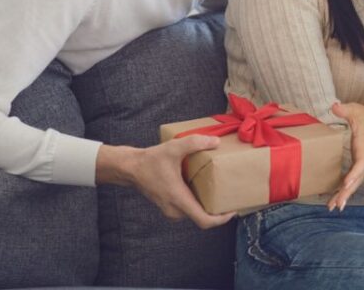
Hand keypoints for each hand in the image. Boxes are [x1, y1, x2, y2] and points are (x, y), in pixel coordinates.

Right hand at [96, 137, 235, 229]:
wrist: (130, 168)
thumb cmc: (151, 160)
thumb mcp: (174, 148)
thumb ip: (195, 143)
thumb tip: (216, 142)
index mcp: (179, 200)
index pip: (204, 221)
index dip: (221, 219)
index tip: (233, 210)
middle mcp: (175, 209)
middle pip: (202, 217)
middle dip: (218, 211)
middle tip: (231, 197)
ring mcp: (171, 210)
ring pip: (195, 213)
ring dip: (208, 206)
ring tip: (221, 192)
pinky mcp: (169, 206)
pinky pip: (188, 208)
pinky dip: (199, 202)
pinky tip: (205, 188)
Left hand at [327, 102, 363, 211]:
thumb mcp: (355, 110)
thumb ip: (345, 109)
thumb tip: (335, 106)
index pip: (362, 162)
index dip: (355, 173)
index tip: (347, 182)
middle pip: (358, 178)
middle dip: (348, 191)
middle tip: (338, 204)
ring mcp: (362, 164)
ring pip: (355, 183)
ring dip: (345, 195)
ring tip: (333, 207)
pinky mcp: (358, 166)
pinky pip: (352, 181)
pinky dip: (344, 191)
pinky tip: (334, 200)